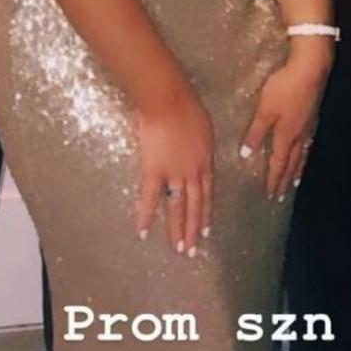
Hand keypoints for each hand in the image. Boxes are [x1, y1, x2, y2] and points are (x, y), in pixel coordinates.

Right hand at [134, 83, 213, 254]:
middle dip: (195, 229)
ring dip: (178, 229)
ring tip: (179, 249)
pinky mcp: (154, 171)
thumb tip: (199, 151)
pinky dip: (145, 216)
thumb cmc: (187, 107)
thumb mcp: (204, 128)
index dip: (206, 213)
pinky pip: (150, 198)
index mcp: (206, 162)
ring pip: (178, 207)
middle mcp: (194, 173)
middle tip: (193, 249)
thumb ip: (201, 145)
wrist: (170, 101)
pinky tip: (143, 233)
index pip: (207, 193)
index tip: (207, 230)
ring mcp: (175, 174)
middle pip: (196, 205)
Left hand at [241, 50, 330, 200]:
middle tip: (283, 195)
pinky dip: (305, 153)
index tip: (271, 194)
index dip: (274, 178)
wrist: (310, 69)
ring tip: (296, 180)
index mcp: (286, 135)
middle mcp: (299, 135)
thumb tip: (246, 154)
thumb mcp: (264, 111)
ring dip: (297, 169)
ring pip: (302, 153)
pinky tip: (304, 150)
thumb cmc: (285, 88)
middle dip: (286, 179)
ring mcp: (308, 125)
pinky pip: (308, 142)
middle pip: (292, 162)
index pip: (278, 163)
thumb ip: (256, 132)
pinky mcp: (313, 115)